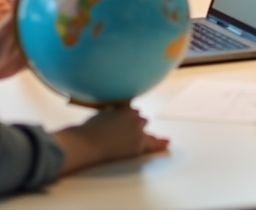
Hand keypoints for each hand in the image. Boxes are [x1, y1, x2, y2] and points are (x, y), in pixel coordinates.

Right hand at [55, 105, 169, 174]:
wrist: (88, 143)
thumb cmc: (91, 127)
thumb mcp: (104, 111)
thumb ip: (116, 110)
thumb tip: (123, 112)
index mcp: (128, 108)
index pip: (133, 111)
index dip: (127, 116)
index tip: (120, 121)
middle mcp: (136, 119)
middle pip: (141, 120)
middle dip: (134, 123)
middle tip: (121, 131)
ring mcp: (139, 133)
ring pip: (145, 129)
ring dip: (141, 132)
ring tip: (130, 137)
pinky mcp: (138, 146)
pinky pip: (153, 144)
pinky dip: (159, 143)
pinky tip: (167, 142)